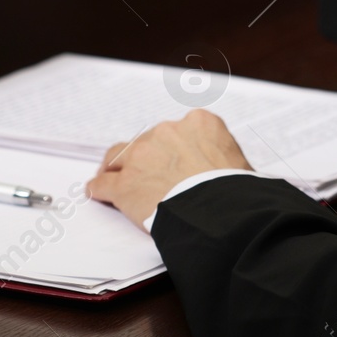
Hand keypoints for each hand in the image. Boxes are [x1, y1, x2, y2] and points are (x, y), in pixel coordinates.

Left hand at [86, 109, 253, 230]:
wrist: (222, 212)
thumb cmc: (236, 192)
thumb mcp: (240, 162)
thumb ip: (223, 156)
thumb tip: (230, 170)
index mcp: (199, 123)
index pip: (177, 130)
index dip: (171, 147)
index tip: (171, 157)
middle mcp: (168, 132)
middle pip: (147, 141)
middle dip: (146, 157)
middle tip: (146, 174)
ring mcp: (142, 156)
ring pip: (118, 157)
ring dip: (116, 168)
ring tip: (110, 177)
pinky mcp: (125, 184)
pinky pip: (103, 184)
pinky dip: (99, 189)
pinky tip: (96, 193)